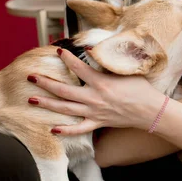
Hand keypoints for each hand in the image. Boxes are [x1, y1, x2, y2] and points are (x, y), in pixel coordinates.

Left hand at [27, 48, 158, 134]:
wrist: (150, 111)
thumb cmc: (141, 89)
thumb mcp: (126, 71)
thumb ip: (108, 62)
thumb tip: (90, 51)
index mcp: (101, 83)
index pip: (79, 68)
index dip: (67, 59)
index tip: (57, 50)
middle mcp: (94, 99)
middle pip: (64, 91)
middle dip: (45, 83)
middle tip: (30, 77)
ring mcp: (94, 112)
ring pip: (66, 109)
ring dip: (47, 104)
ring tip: (31, 99)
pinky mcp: (98, 123)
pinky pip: (79, 129)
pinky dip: (66, 130)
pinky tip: (53, 129)